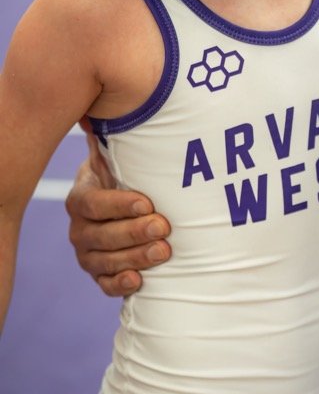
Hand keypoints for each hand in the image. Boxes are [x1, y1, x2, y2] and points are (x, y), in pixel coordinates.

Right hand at [65, 131, 171, 297]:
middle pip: (100, 235)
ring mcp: (88, 253)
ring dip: (134, 257)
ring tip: (164, 251)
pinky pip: (104, 284)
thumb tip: (99, 108)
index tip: (147, 202)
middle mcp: (80, 228)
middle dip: (133, 232)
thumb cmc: (128, 174)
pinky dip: (119, 285)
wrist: (127, 202)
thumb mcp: (120, 154)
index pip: (93, 203)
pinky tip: (138, 280)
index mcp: (82, 196)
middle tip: (163, 226)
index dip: (118, 204)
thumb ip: (112, 137)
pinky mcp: (101, 273)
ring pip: (103, 261)